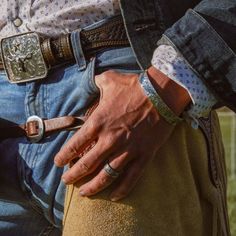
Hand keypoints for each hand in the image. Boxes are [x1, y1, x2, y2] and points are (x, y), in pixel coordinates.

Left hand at [54, 70, 178, 200]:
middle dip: (74, 176)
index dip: (64, 156)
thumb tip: (92, 81)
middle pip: (87, 164)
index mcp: (99, 122)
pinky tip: (114, 196)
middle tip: (66, 182)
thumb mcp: (110, 80)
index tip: (59, 163)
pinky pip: (131, 177)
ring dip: (93, 187)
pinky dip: (122, 189)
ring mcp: (128, 149)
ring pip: (107, 175)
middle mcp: (110, 139)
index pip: (75, 145)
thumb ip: (96, 83)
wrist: (162, 94)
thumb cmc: (134, 87)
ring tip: (84, 193)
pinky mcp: (143, 155)